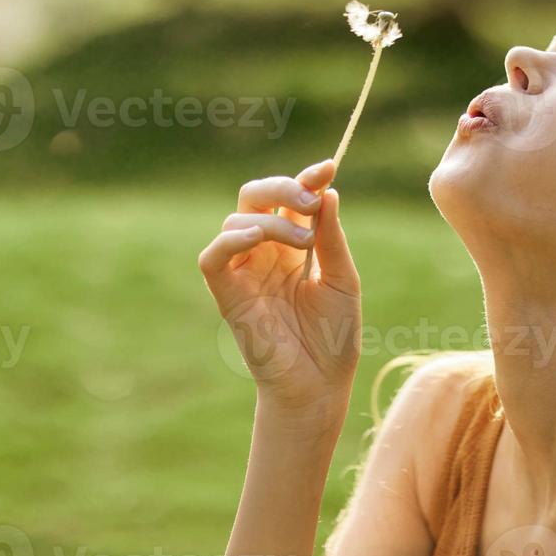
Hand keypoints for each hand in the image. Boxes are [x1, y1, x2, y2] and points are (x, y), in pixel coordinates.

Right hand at [198, 160, 361, 418]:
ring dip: (270, 220)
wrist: (320, 387)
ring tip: (304, 242)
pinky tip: (254, 237)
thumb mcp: (341, 280)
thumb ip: (331, 238)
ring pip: (237, 220)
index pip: (290, 199)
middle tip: (309, 199)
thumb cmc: (334, 338)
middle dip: (281, 187)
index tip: (328, 168)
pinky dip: (229, 240)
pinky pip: (213, 258)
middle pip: (255, 197)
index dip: (306, 179)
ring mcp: (244, 273)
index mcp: (293, 247)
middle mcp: (264, 254)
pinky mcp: (227, 296)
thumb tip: (328, 192)